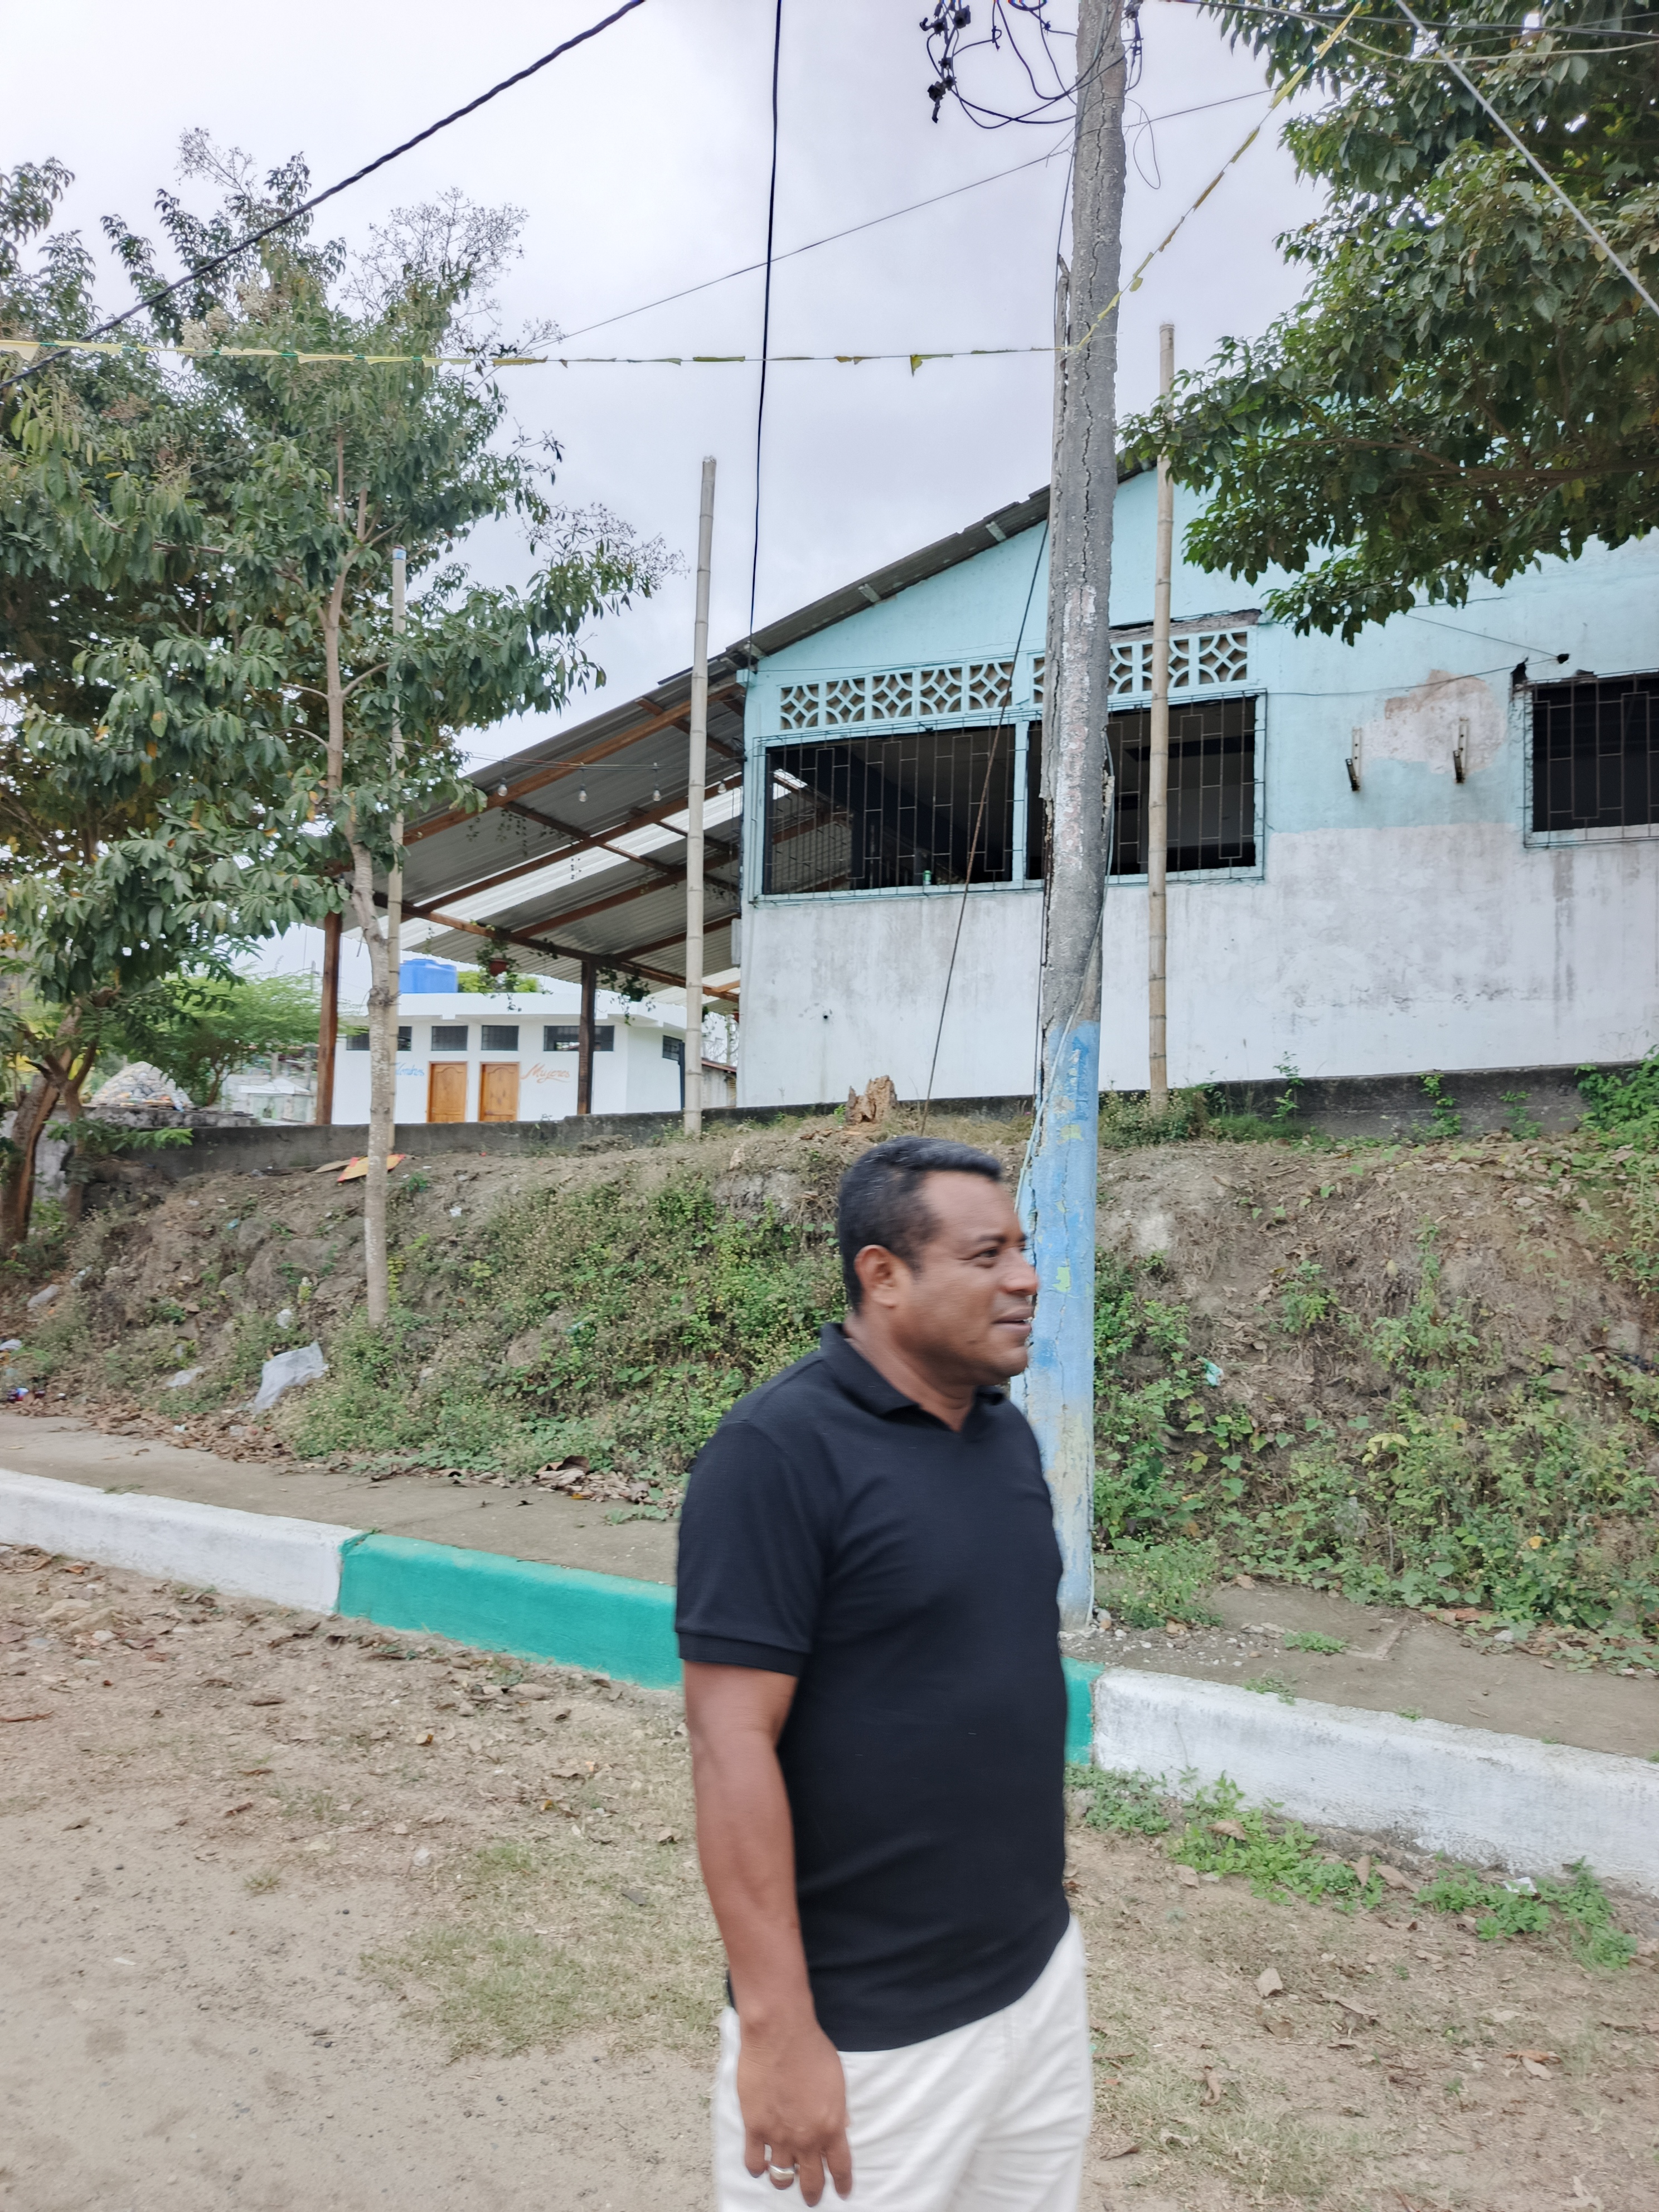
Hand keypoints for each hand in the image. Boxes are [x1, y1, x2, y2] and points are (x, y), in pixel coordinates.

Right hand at [738, 2012, 852, 2204]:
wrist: (780, 2034)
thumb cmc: (812, 2049)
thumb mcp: (837, 2082)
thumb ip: (838, 2111)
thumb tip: (840, 2128)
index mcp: (831, 2127)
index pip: (840, 2167)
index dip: (842, 2183)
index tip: (842, 2191)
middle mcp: (806, 2139)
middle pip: (811, 2180)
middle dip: (813, 2193)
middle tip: (812, 2197)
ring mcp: (778, 2136)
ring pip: (781, 2177)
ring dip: (784, 2180)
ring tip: (784, 2178)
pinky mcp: (754, 2127)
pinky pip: (754, 2161)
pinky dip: (757, 2168)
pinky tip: (759, 2166)